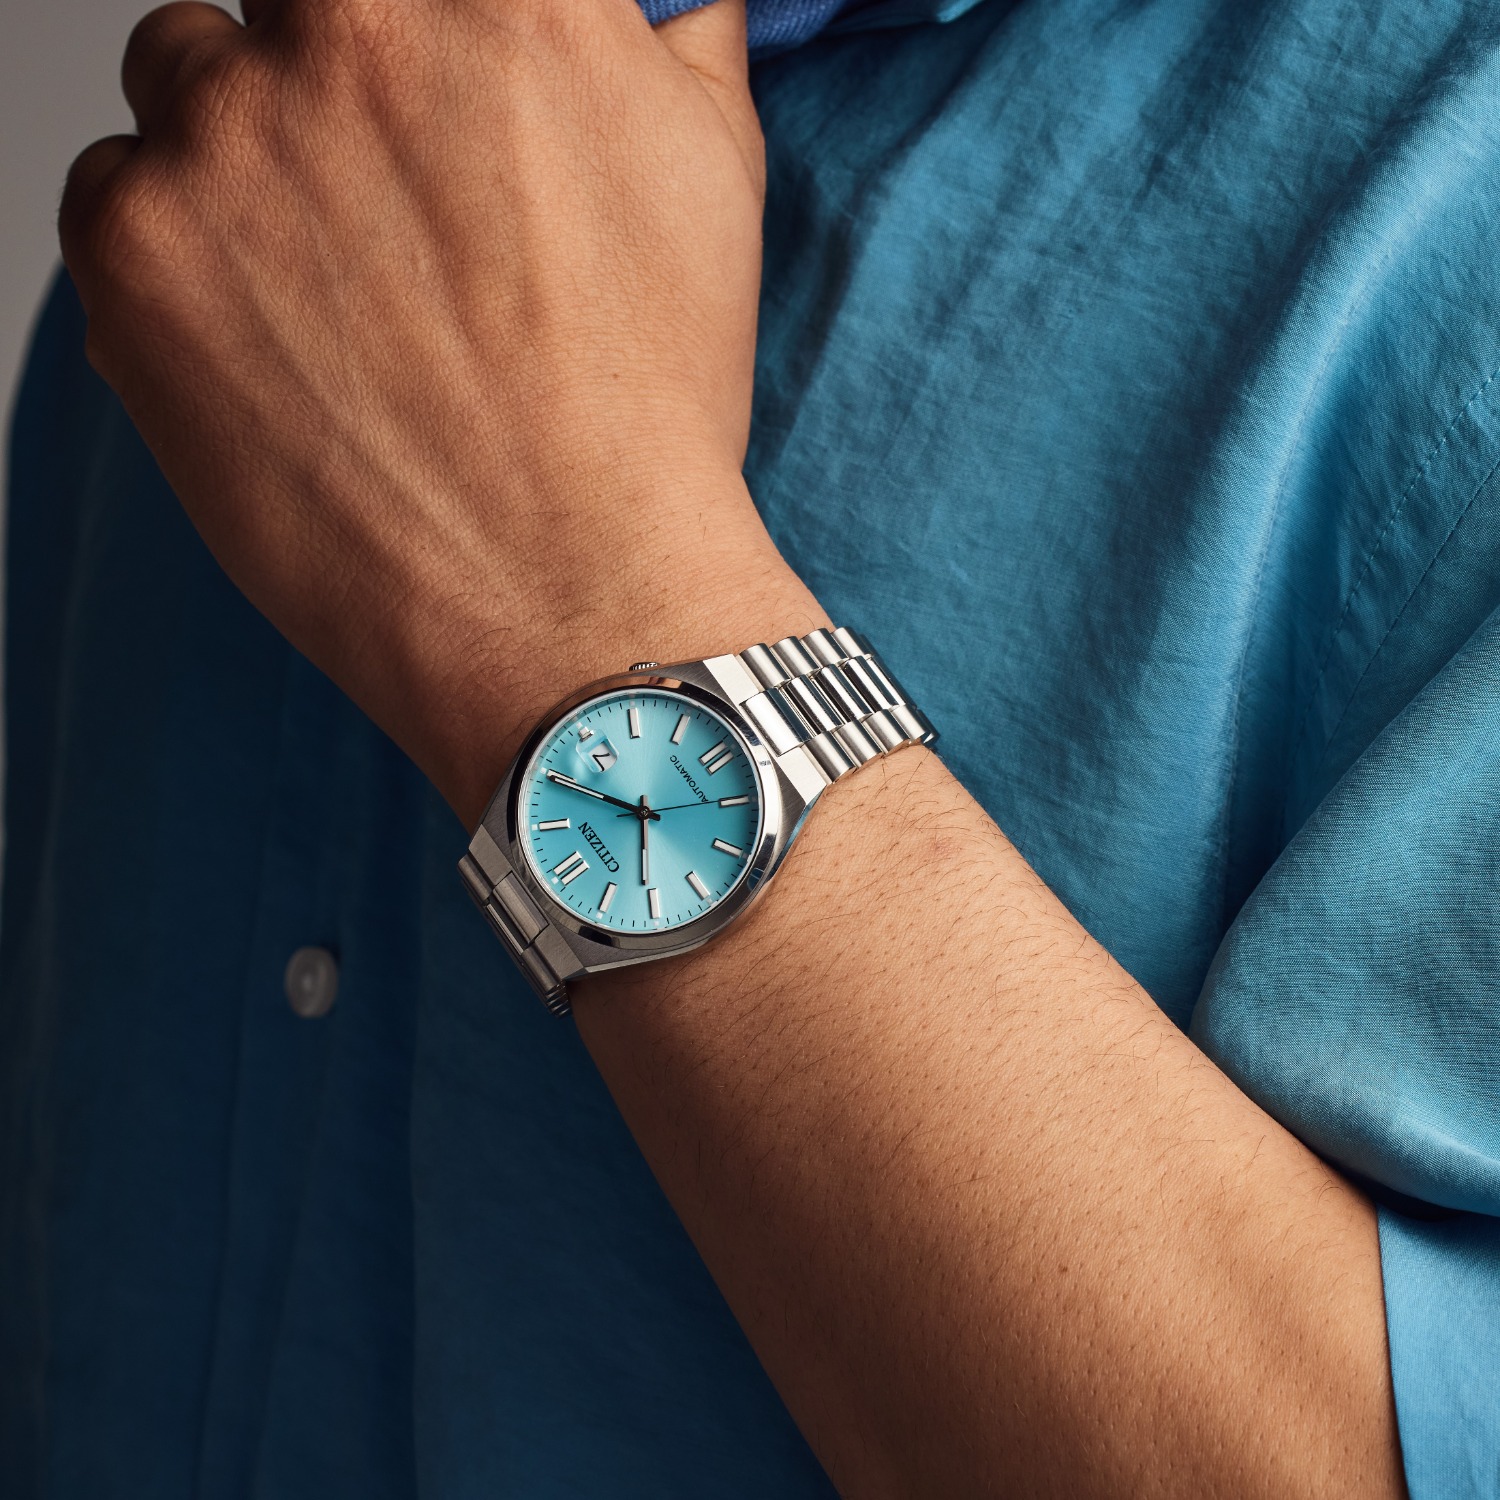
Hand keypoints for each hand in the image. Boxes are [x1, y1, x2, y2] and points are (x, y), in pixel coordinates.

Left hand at [59, 0, 822, 823]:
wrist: (573, 596)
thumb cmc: (648, 417)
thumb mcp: (713, 193)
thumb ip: (680, 54)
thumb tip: (681, 6)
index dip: (417, 36)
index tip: (418, 95)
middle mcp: (356, 30)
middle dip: (327, 80)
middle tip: (379, 208)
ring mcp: (229, 136)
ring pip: (182, 78)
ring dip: (234, 156)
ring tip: (323, 292)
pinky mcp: (137, 251)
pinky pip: (110, 193)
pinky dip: (168, 255)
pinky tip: (264, 346)